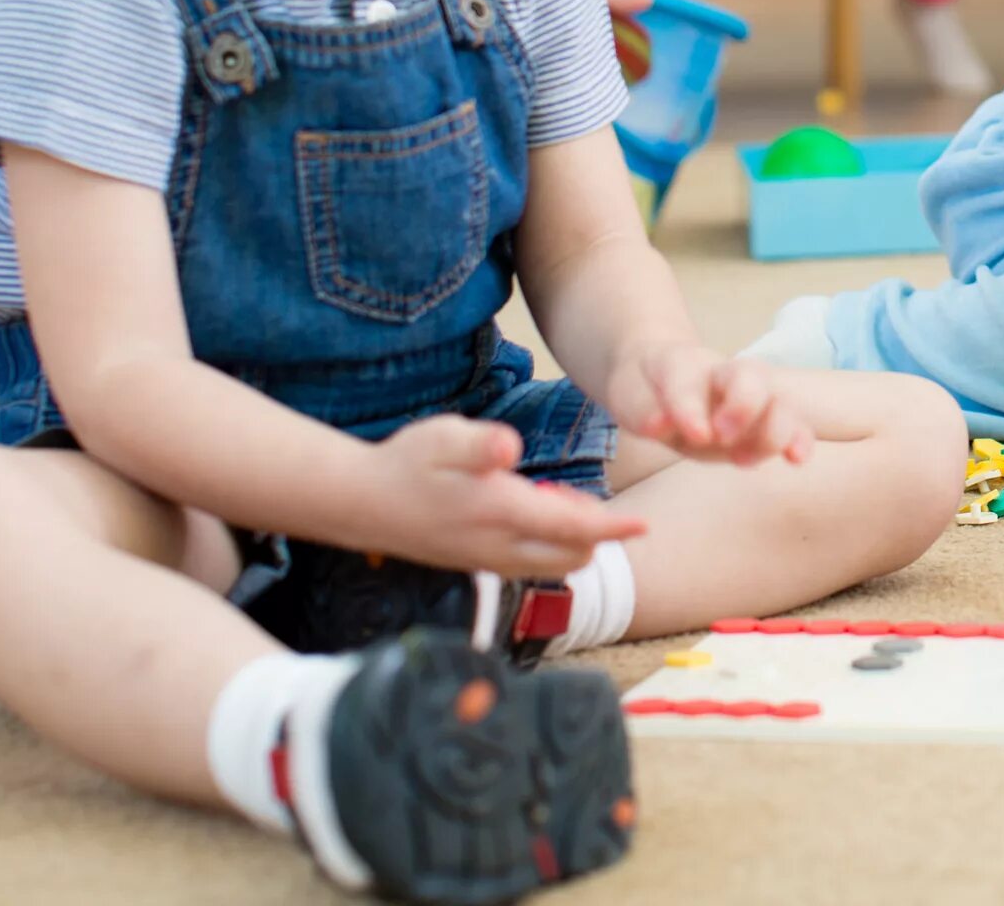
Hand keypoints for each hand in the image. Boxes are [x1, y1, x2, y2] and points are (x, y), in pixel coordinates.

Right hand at [361, 415, 643, 578]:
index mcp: (501, 514)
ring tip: (560, 502)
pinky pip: (530, 565)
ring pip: (552, 565)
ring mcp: (489, 561)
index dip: (611, 527)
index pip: (572, 528)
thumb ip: (479, 443)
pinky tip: (532, 513)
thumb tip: (509, 447)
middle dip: (595, 534)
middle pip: (572, 555)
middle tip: (591, 500)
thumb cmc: (406, 463)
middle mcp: (500, 547)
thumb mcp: (441, 438)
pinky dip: (546, 547)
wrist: (361, 504)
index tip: (642, 525)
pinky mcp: (478, 564)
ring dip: (571, 541)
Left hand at [607, 340, 813, 466]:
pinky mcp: (764, 422)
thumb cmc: (646, 389)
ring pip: (777, 401)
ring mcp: (749, 396)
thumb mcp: (629, 396)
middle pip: (749, 376)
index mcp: (682, 364)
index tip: (695, 435)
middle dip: (744, 407)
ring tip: (743, 460)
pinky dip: (799, 440)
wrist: (663, 379)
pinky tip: (797, 459)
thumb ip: (643, 410)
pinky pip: (793, 424)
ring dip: (771, 430)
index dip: (691, 407)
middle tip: (722, 436)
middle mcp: (723, 374)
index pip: (686, 379)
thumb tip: (660, 426)